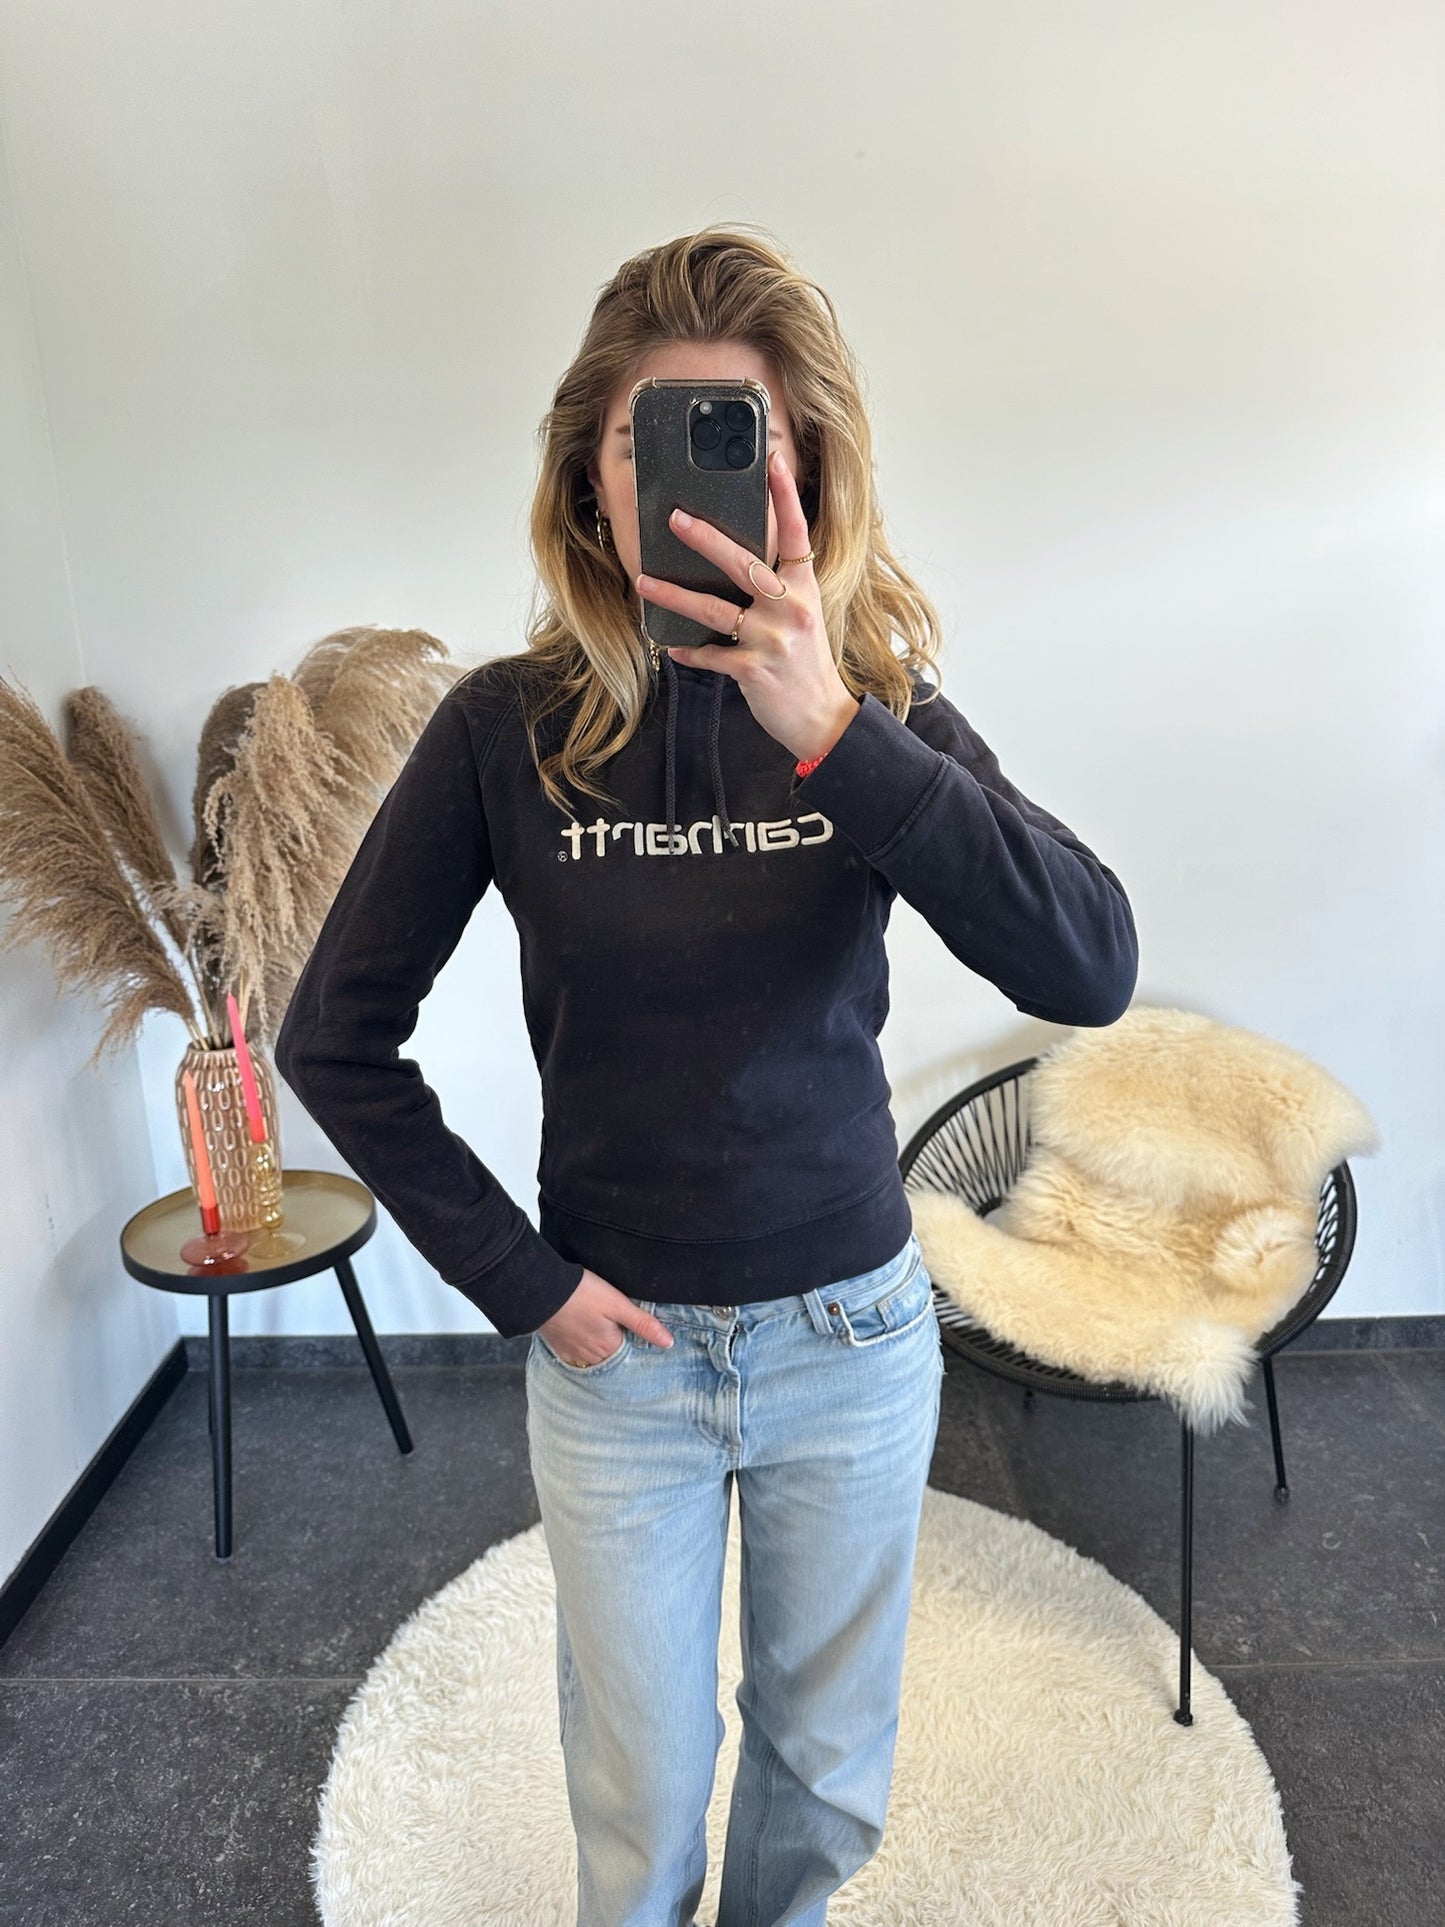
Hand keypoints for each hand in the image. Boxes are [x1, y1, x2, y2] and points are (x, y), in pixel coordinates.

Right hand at [537, 1268, 674, 1366]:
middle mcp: (592, 1358)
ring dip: (602, 1350)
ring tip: (604, 1332)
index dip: (637, 1344)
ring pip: (595, 1358)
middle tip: (620, 1330)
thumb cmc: (581, 1294)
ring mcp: (574, 1355)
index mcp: (610, 1348)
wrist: (542, 1290)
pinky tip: (585, 1336)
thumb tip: (668, 1343)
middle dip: (620, 1348)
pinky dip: (584, 1350)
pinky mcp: (560, 1348)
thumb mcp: (618, 1305)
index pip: (632, 1355)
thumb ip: (643, 1324)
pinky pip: (577, 1357)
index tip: (637, 1333)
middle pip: (613, 1358)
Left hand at [634, 450, 860, 764]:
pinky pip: (711, 655)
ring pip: (714, 609)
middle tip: (676, 518)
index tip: (771, 461)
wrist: (823, 718)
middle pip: (744, 563)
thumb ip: (777, 590)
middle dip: (706, 539)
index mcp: (804, 589)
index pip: (796, 533)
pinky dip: (689, 652)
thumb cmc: (806, 665)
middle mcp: (791, 608)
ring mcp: (772, 639)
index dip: (784, 496)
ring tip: (645, 581)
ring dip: (674, 595)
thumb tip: (733, 565)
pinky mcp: (754, 668)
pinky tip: (672, 647)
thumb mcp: (803, 618)